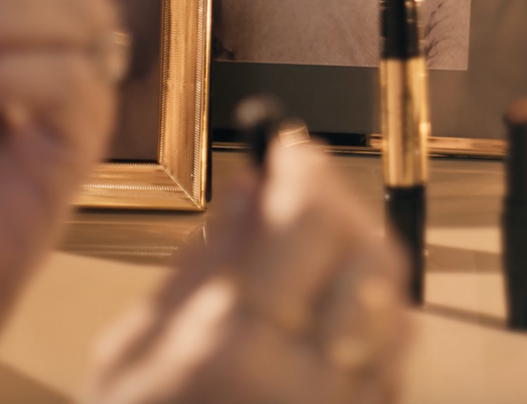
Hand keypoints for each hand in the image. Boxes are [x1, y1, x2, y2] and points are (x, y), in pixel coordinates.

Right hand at [82, 136, 412, 403]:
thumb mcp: (130, 352)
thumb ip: (201, 265)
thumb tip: (249, 186)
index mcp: (232, 349)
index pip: (307, 220)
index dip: (306, 167)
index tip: (290, 145)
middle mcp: (305, 384)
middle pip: (369, 255)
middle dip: (343, 205)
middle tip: (307, 187)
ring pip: (396, 307)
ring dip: (366, 260)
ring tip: (318, 245)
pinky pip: (394, 366)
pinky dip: (374, 321)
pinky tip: (330, 313)